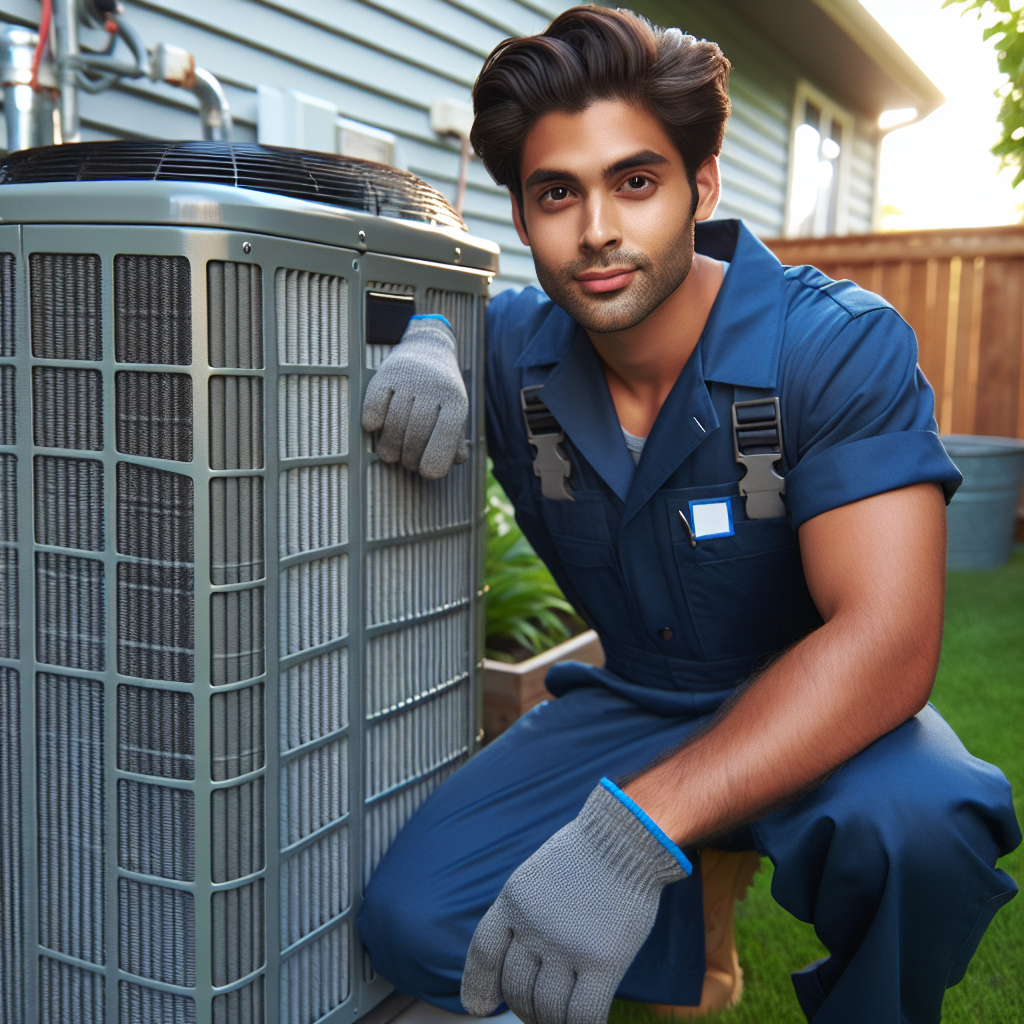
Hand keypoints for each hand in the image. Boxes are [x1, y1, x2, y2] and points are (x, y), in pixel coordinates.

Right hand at [360, 315, 468, 478]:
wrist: (428, 347)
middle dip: (409, 457)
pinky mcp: (386, 373)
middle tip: (406, 464)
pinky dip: (372, 420)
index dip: (435, 459)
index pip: (447, 435)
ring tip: (390, 456)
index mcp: (456, 401)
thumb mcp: (456, 413)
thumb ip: (455, 441)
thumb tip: (450, 463)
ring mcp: (409, 379)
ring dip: (389, 447)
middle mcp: (434, 388)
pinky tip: (374, 429)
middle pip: (417, 433)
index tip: (427, 474)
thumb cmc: (443, 392)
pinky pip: (375, 403)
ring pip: (395, 422)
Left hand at [461, 780, 690, 1023]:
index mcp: (513, 900)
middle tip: (539, 1009)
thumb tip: (521, 960)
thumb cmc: (588, 855)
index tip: (478, 1007)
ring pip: (546, 1009)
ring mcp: (566, 946)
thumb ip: (524, 913)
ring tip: (562, 1018)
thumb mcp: (538, 875)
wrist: (627, 837)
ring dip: (551, 1021)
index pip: (483, 952)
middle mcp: (533, 926)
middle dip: (524, 1006)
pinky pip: (582, 1015)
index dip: (477, 985)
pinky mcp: (602, 961)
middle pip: (515, 987)